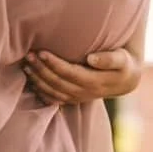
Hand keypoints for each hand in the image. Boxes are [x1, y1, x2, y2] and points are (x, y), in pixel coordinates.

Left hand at [21, 45, 140, 105]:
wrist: (126, 81)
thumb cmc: (124, 64)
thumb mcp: (123, 59)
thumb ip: (110, 59)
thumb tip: (91, 58)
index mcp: (95, 82)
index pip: (70, 73)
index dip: (54, 64)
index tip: (41, 52)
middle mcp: (84, 92)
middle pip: (57, 83)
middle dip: (41, 70)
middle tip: (28, 55)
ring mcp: (78, 98)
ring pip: (53, 92)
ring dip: (37, 80)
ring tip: (25, 65)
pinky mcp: (73, 99)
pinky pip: (54, 99)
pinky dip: (41, 91)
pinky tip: (31, 81)